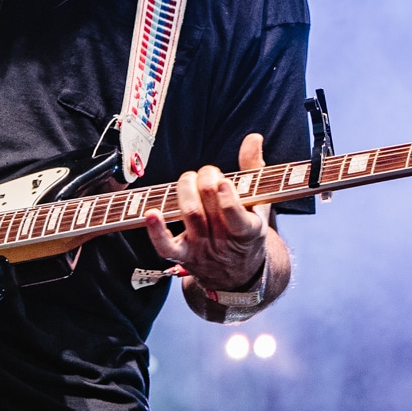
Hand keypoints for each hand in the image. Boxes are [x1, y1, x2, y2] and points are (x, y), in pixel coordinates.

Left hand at [144, 133, 268, 291]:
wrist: (238, 273)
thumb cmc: (247, 227)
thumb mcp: (260, 202)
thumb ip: (254, 168)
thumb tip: (253, 137)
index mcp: (250, 231)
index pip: (237, 220)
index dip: (227, 201)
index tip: (222, 183)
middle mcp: (225, 243)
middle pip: (209, 208)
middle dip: (206, 181)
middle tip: (209, 173)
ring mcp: (203, 250)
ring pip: (190, 216)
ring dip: (186, 190)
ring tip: (190, 179)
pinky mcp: (183, 255)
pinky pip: (166, 246)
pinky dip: (156, 230)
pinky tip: (152, 212)